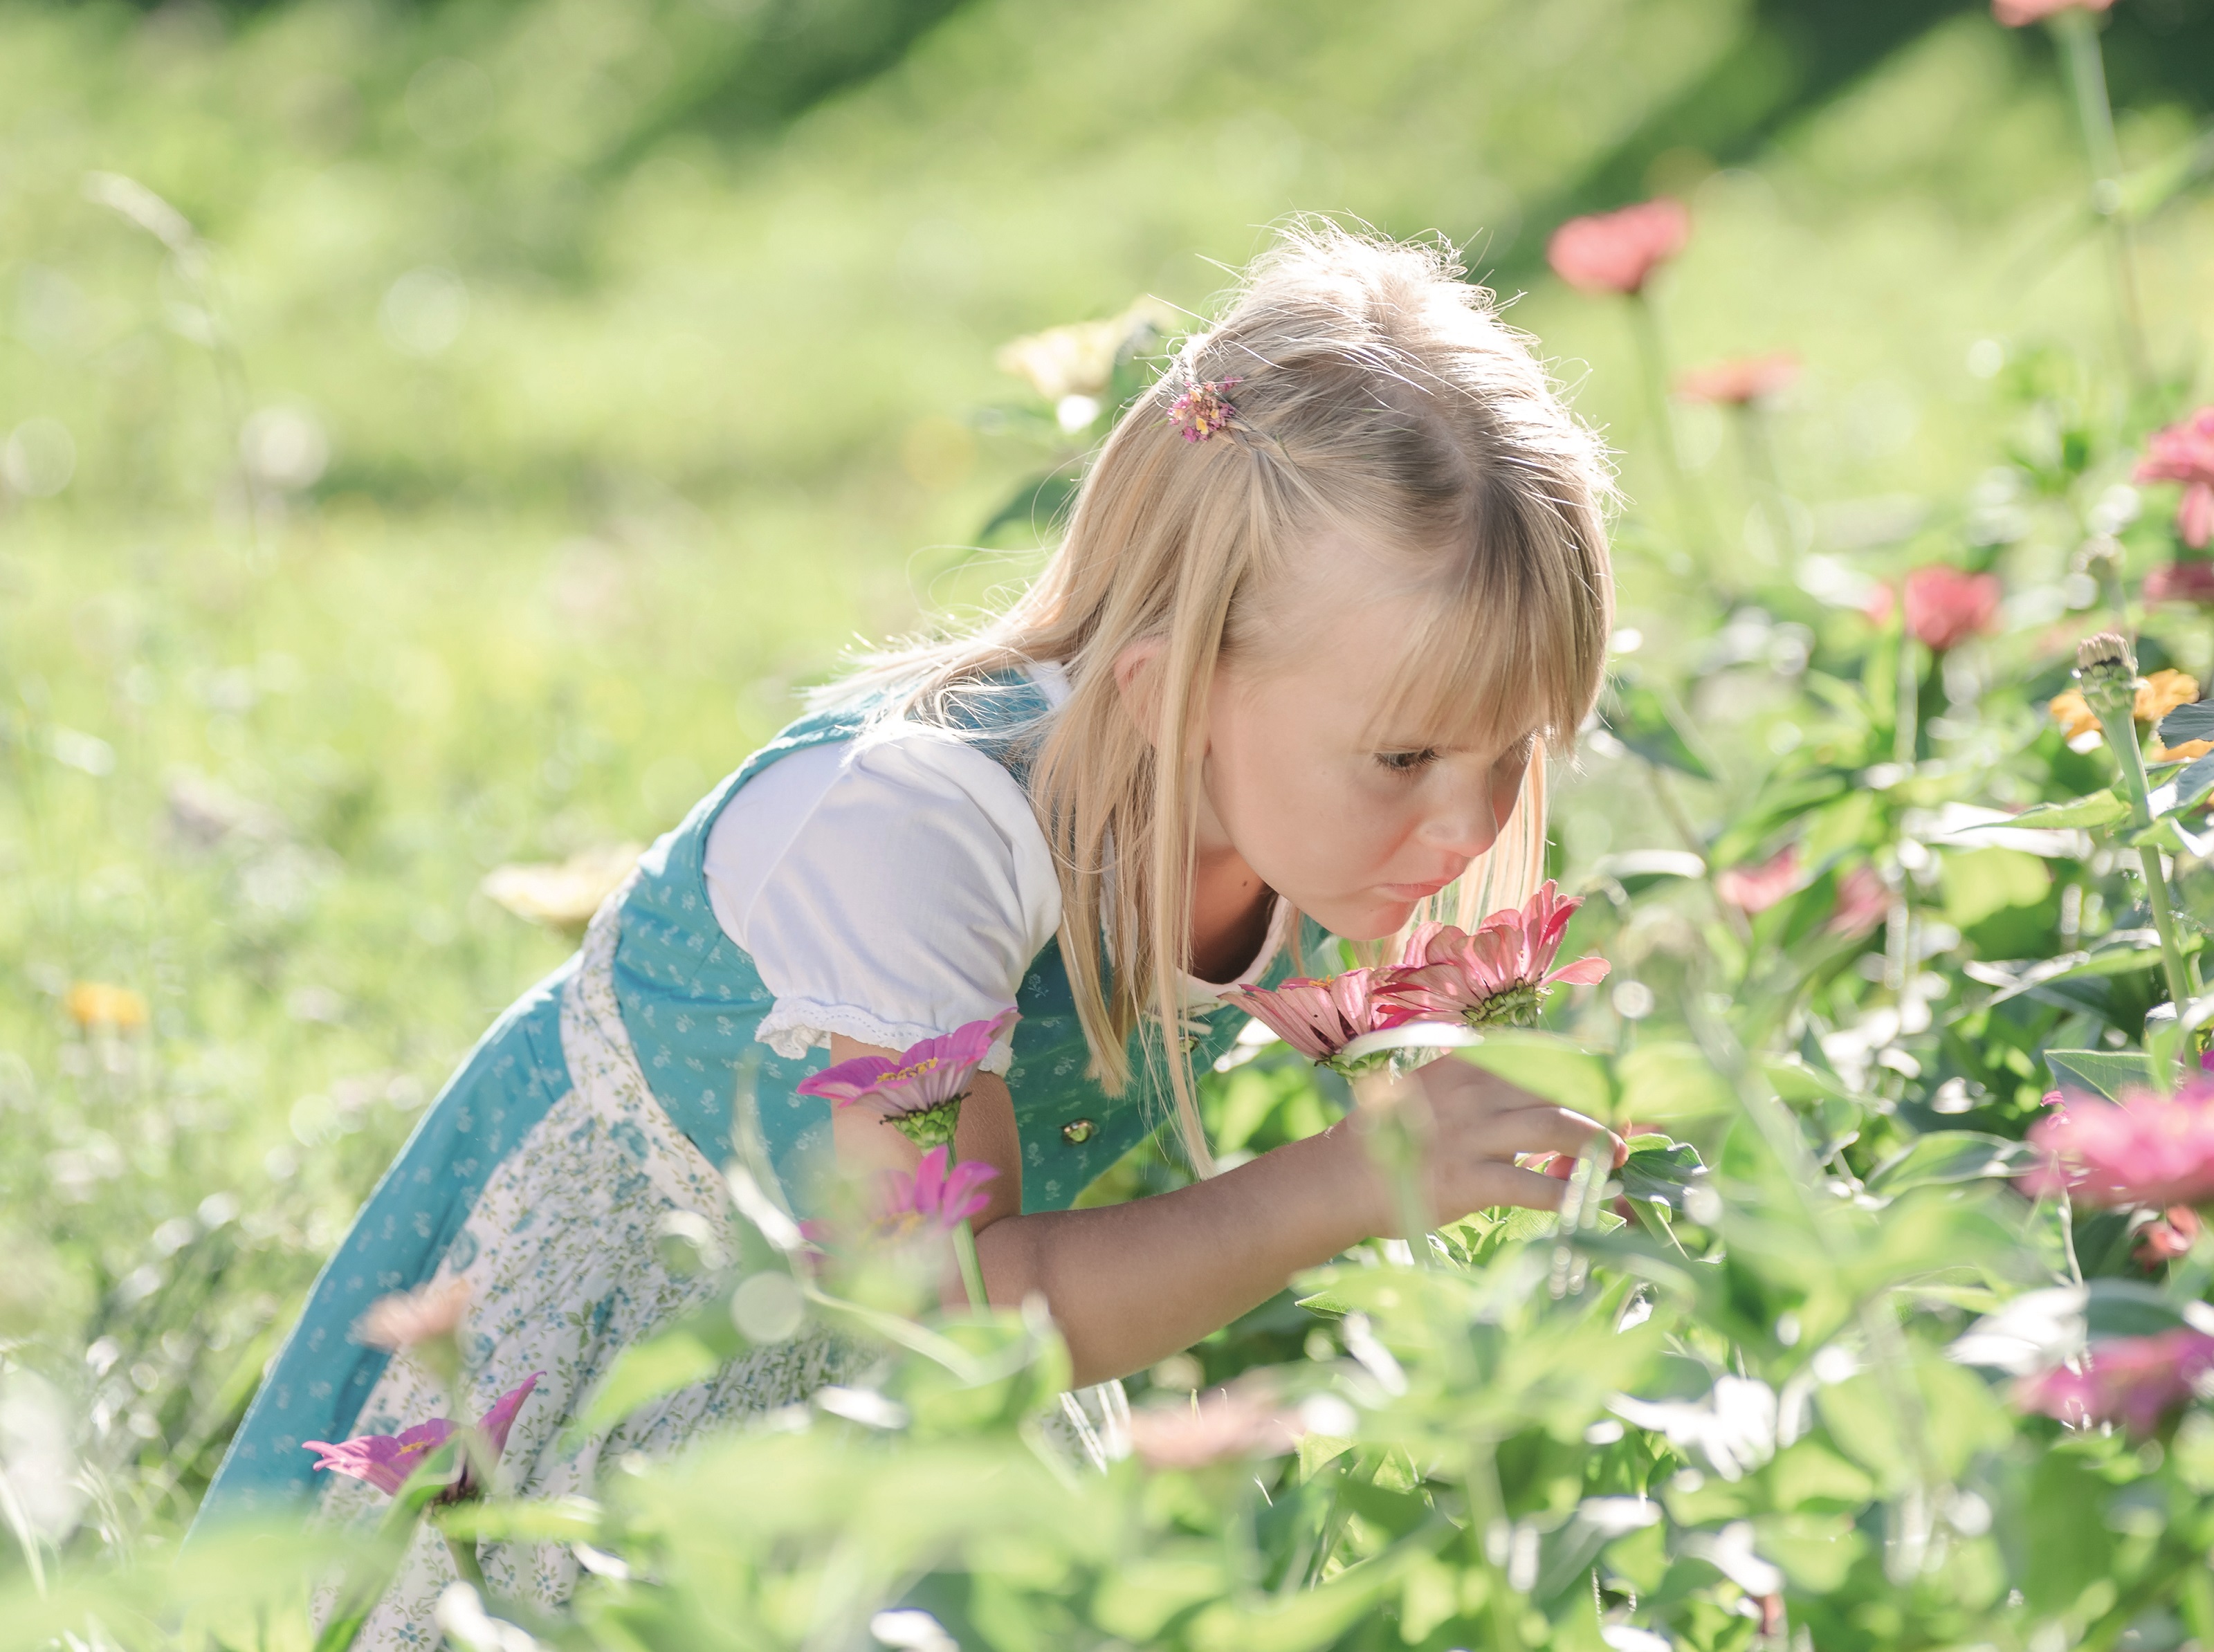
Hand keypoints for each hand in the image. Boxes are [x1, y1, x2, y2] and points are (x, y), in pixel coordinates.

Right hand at [1344, 1058, 1623, 1232]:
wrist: (1341, 1178)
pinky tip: (1597, 1206)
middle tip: (1627, 1135)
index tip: (1615, 1094)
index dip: (1590, 1074)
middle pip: (1562, 1087)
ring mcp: (1471, 1134)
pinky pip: (1534, 1186)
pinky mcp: (1467, 1179)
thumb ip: (1489, 1089)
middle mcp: (1475, 1089)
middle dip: (1606, 1109)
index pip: (1548, 1055)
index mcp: (1471, 1062)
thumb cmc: (1395, 1139)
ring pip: (1557, 1127)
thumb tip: (1551, 1103)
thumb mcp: (1440, 1092)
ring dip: (1600, 1144)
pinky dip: (1573, 1196)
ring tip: (1620, 1162)